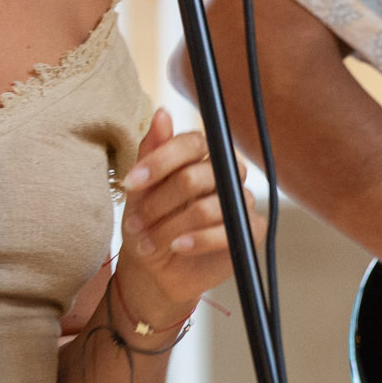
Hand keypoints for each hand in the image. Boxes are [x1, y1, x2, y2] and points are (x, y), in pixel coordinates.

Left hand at [115, 108, 234, 328]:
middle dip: (159, 203)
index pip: (192, 143)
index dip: (160, 161)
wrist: (158, 268)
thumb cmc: (150, 222)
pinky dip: (197, 240)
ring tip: (147, 242)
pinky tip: (177, 247)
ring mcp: (241, 200)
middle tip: (135, 223)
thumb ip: (151, 152)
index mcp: (202, 156)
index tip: (130, 183)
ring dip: (170, 228)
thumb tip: (161, 114)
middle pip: (195, 177)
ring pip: (207, 208)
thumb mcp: (141, 190)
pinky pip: (228, 231)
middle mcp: (226, 172)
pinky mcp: (251, 230)